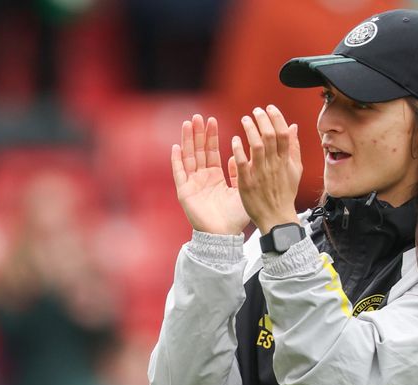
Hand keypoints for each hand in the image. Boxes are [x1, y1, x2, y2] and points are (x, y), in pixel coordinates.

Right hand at [171, 114, 249, 234]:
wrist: (224, 236)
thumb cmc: (235, 218)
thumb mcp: (241, 190)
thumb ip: (238, 173)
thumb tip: (235, 156)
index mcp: (215, 178)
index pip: (212, 152)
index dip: (211, 136)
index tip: (212, 120)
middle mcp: (202, 179)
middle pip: (198, 151)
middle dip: (198, 133)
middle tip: (198, 116)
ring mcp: (192, 184)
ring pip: (188, 158)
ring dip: (187, 141)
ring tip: (188, 124)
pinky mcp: (185, 192)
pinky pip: (179, 174)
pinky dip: (177, 161)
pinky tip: (176, 147)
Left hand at [232, 105, 302, 233]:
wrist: (276, 218)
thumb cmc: (285, 194)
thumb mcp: (295, 170)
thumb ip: (294, 148)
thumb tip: (294, 127)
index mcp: (286, 161)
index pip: (284, 134)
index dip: (277, 118)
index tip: (269, 108)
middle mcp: (274, 165)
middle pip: (270, 136)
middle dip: (263, 120)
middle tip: (256, 111)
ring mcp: (261, 174)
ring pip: (257, 146)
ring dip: (251, 130)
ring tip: (245, 119)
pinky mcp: (247, 183)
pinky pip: (242, 163)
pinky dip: (239, 150)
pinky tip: (235, 140)